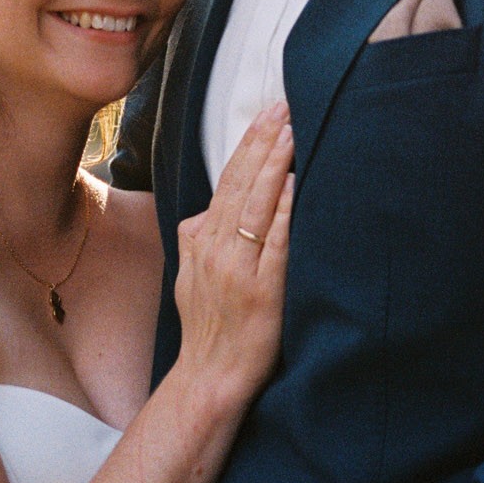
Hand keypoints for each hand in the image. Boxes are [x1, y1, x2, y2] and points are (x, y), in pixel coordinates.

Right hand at [173, 100, 292, 409]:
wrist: (209, 377)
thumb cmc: (207, 327)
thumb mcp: (188, 274)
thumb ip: (197, 238)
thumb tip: (206, 212)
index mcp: (201, 238)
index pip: (228, 180)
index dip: (249, 144)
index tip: (268, 112)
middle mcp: (216, 247)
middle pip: (242, 183)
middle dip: (265, 141)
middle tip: (285, 105)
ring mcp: (238, 268)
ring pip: (257, 205)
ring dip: (275, 165)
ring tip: (292, 130)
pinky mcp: (262, 291)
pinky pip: (275, 243)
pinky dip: (284, 211)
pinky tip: (295, 184)